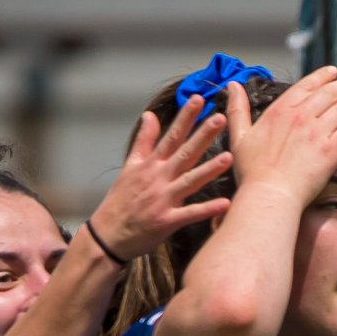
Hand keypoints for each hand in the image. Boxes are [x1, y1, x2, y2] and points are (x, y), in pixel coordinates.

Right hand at [88, 96, 233, 261]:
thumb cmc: (120, 202)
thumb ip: (144, 141)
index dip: (185, 117)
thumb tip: (150, 115)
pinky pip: (190, 215)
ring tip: (229, 157)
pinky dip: (207, 210)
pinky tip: (225, 203)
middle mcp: (158, 179)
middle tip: (221, 118)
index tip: (199, 99)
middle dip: (202, 135)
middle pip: (184, 153)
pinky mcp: (166, 221)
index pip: (171, 136)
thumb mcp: (129, 167)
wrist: (107, 236)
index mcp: (151, 165)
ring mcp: (163, 200)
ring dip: (209, 170)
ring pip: (190, 181)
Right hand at [226, 66, 336, 210]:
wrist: (269, 196)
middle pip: (329, 92)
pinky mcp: (333, 147)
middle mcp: (301, 114)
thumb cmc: (252, 173)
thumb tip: (231, 85)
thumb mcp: (240, 136)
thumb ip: (238, 109)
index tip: (333, 72)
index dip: (322, 77)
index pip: (306, 85)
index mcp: (281, 110)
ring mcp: (318, 130)